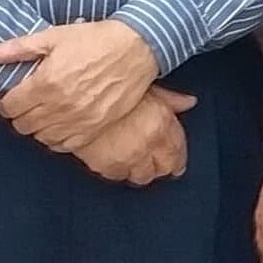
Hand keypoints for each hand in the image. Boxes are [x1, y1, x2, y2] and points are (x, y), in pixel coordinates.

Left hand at [0, 22, 157, 152]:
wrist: (139, 47)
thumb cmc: (97, 39)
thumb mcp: (54, 37)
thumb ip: (16, 48)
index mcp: (46, 83)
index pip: (9, 108)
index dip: (8, 103)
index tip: (15, 98)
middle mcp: (60, 105)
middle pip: (23, 125)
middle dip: (21, 115)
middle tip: (30, 105)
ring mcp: (80, 118)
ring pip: (42, 137)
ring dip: (39, 128)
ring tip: (47, 114)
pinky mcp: (97, 126)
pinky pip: (66, 145)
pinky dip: (58, 139)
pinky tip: (62, 125)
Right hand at [72, 90, 194, 185]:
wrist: (74, 100)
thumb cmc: (108, 89)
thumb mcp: (145, 86)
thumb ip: (170, 98)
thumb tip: (188, 102)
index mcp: (162, 123)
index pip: (178, 151)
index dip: (178, 159)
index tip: (177, 164)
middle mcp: (148, 144)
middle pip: (162, 168)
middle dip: (161, 167)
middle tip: (155, 164)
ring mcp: (127, 157)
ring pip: (141, 176)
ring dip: (140, 171)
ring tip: (134, 163)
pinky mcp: (105, 165)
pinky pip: (116, 176)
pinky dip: (118, 171)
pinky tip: (116, 162)